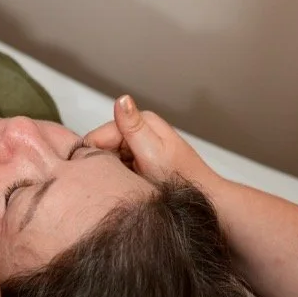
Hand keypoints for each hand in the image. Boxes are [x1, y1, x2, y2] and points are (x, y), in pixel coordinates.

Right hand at [84, 95, 220, 191]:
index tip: (97, 173)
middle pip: (103, 146)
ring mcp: (140, 147)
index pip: (99, 135)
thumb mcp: (152, 152)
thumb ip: (133, 127)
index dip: (94, 155)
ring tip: (124, 185)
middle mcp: (140, 130)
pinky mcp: (141, 161)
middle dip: (104, 164)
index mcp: (142, 121)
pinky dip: (120, 178)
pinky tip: (128, 187)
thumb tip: (121, 99)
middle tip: (116, 182)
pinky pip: (120, 168)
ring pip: (110, 158)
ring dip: (112, 173)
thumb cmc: (180, 179)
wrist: (203, 198)